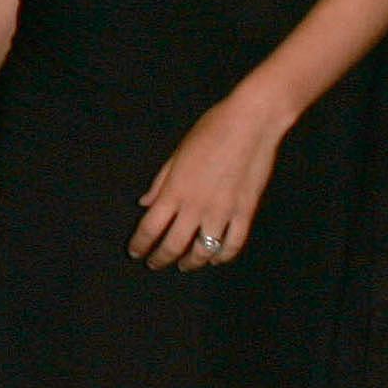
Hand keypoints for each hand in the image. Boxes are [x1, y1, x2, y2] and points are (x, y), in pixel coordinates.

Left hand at [131, 91, 283, 270]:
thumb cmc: (211, 129)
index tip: (135, 252)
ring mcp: (222, 212)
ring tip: (184, 265)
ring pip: (203, 250)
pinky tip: (215, 259)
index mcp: (174, 191)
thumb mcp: (177, 153)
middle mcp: (195, 206)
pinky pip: (233, 244)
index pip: (149, 228)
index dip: (140, 244)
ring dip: (191, 262)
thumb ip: (160, 182)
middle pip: (173, 245)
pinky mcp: (245, 212)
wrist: (252, 122)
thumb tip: (145, 202)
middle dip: (160, 259)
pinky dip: (223, 256)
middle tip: (155, 265)